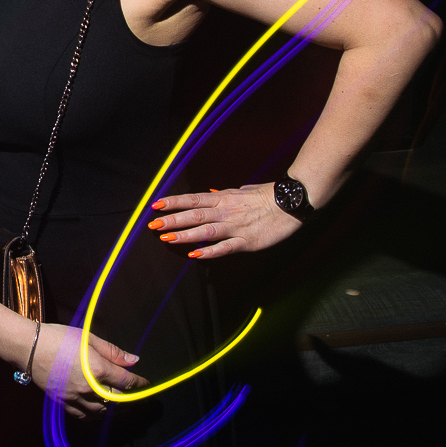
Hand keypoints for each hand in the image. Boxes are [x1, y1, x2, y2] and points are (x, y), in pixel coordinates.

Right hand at [29, 323, 146, 418]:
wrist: (29, 347)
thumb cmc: (59, 338)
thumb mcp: (88, 338)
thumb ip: (113, 352)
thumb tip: (134, 360)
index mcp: (98, 369)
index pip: (126, 381)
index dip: (139, 383)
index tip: (146, 383)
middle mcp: (89, 388)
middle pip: (117, 399)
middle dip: (131, 399)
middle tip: (138, 397)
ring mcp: (75, 398)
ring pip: (102, 411)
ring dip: (114, 408)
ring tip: (121, 404)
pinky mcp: (63, 403)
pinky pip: (83, 415)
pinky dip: (95, 414)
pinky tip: (99, 410)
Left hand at [147, 183, 300, 257]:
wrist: (291, 203)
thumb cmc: (268, 196)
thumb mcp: (243, 191)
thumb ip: (226, 195)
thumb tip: (212, 194)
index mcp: (224, 198)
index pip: (193, 199)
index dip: (174, 202)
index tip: (156, 204)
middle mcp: (226, 211)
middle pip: (194, 215)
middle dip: (172, 220)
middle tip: (153, 226)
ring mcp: (235, 227)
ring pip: (206, 231)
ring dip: (185, 235)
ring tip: (167, 239)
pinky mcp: (247, 241)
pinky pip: (225, 247)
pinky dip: (210, 251)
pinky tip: (195, 255)